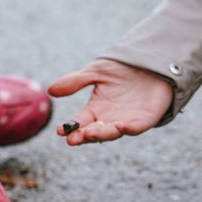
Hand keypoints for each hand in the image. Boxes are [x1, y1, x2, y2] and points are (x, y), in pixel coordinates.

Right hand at [48, 59, 173, 144]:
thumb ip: (75, 81)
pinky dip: (130, 129)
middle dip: (84, 135)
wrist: (150, 62)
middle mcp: (109, 119)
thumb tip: (50, 90)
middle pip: (95, 131)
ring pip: (113, 132)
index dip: (71, 127)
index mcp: (96, 109)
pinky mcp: (145, 119)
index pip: (80, 122)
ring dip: (103, 134)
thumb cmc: (122, 69)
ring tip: (91, 133)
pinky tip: (121, 127)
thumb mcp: (95, 72)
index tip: (60, 131)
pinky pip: (137, 127)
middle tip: (74, 138)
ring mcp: (127, 120)